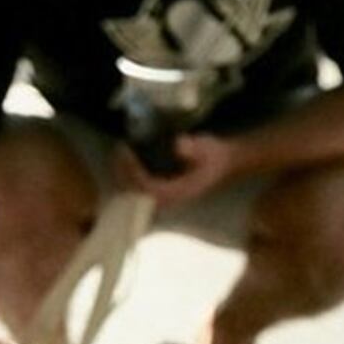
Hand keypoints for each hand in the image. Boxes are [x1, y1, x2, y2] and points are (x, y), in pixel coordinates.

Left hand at [115, 132, 238, 209]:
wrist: (224, 163)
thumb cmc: (215, 156)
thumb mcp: (207, 148)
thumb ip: (194, 148)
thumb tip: (178, 145)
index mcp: (179, 192)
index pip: (149, 188)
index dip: (135, 173)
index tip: (128, 153)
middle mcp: (170, 198)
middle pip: (137, 192)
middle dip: (124, 172)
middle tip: (119, 150)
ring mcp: (164, 196)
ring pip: (135, 191)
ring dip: (124, 174)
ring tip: (119, 152)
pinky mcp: (162, 189)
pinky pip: (139, 186)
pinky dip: (129, 174)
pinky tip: (126, 159)